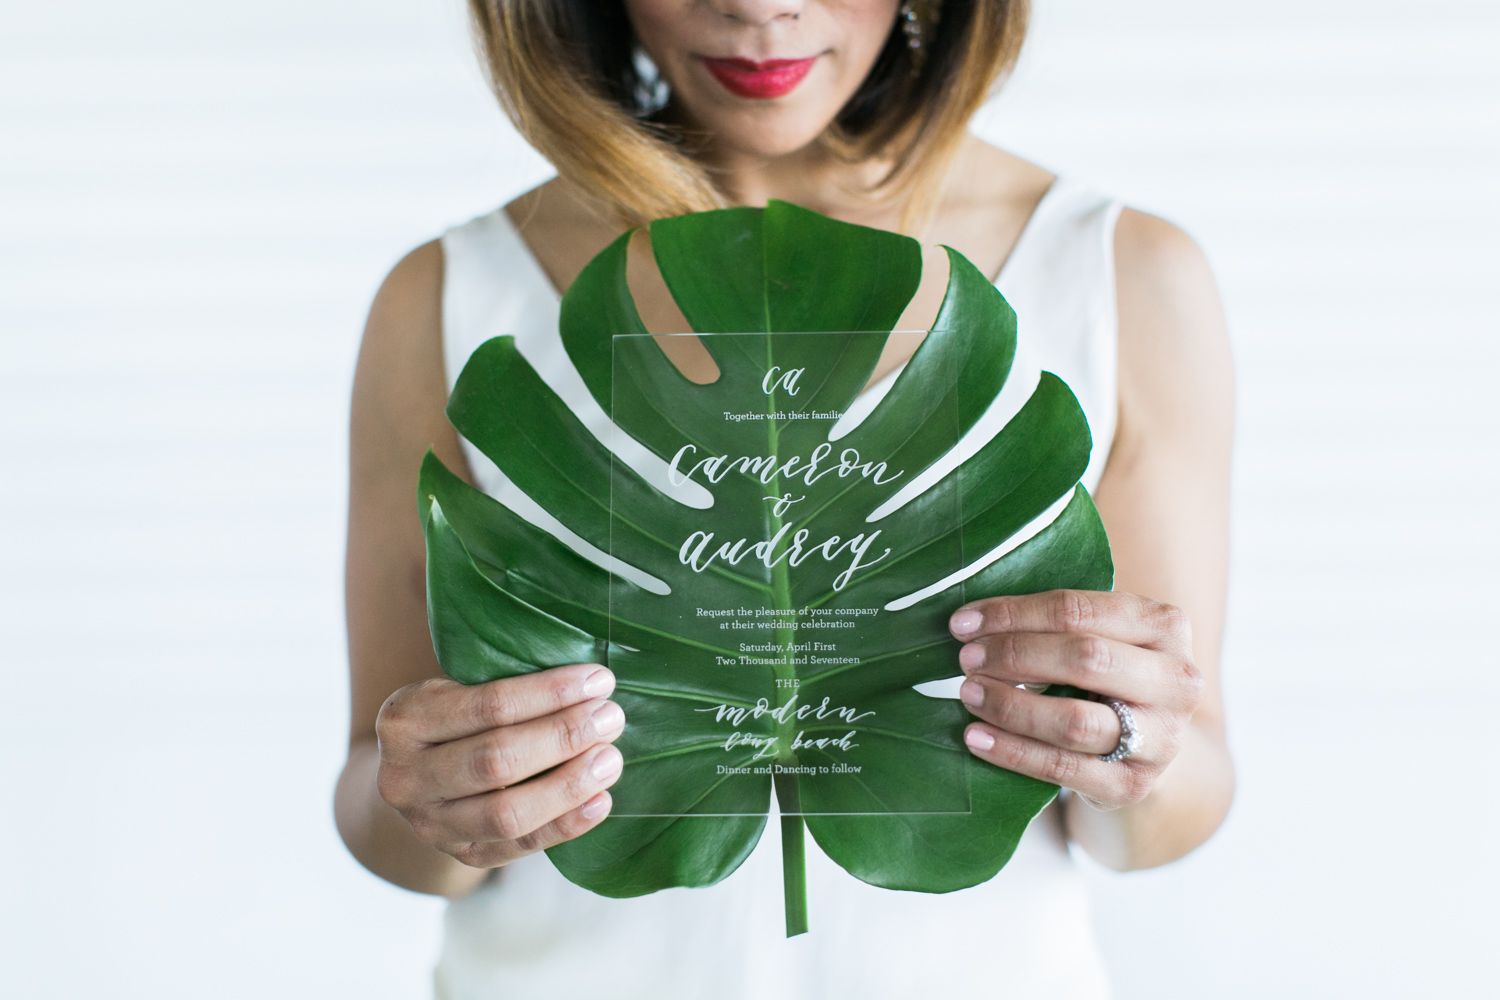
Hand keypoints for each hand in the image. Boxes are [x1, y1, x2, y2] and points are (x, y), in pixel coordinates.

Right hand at [374, 663, 624, 867]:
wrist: (419, 779)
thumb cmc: (457, 719)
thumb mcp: (458, 689)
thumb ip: (505, 682)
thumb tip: (590, 681)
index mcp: (405, 720)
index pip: (489, 705)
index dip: (550, 693)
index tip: (599, 681)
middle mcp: (406, 777)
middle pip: (496, 760)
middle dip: (563, 737)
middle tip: (610, 718)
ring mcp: (429, 824)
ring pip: (506, 813)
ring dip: (568, 785)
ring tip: (611, 760)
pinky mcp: (461, 855)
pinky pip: (519, 846)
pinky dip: (565, 824)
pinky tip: (600, 801)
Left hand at [949, 590, 1203, 808]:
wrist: (1150, 743)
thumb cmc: (1109, 674)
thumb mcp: (1102, 634)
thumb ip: (1055, 621)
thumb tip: (972, 619)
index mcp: (1165, 627)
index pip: (1078, 611)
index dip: (1014, 614)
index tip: (964, 623)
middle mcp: (1177, 681)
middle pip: (1084, 659)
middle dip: (1014, 655)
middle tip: (967, 659)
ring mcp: (1161, 738)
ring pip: (1074, 720)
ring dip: (1010, 705)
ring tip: (969, 693)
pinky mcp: (1133, 785)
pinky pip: (1062, 767)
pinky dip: (1011, 751)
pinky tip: (976, 737)